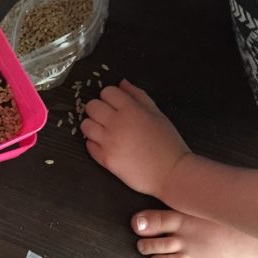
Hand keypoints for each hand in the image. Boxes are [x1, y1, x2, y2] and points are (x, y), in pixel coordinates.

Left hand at [81, 79, 190, 197]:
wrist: (171, 173)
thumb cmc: (168, 143)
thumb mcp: (158, 114)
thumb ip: (139, 96)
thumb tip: (122, 83)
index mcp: (131, 110)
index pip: (107, 92)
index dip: (111, 97)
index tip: (116, 104)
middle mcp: (117, 123)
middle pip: (92, 106)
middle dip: (98, 109)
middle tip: (109, 118)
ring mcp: (109, 142)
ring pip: (85, 125)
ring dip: (93, 126)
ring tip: (105, 132)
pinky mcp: (105, 159)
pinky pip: (88, 145)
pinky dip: (94, 144)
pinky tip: (107, 145)